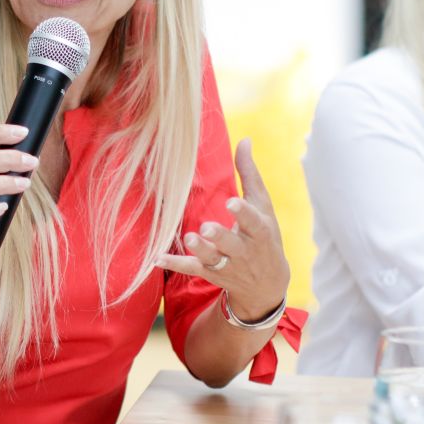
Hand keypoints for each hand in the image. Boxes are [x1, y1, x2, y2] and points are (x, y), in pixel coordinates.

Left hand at [156, 138, 289, 321]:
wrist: (267, 285)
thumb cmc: (264, 236)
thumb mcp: (263, 206)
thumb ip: (250, 174)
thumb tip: (245, 139)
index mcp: (260, 232)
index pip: (253, 222)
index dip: (243, 213)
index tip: (232, 203)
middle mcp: (244, 251)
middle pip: (231, 244)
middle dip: (220, 236)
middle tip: (207, 227)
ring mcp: (227, 265)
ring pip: (211, 259)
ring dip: (199, 250)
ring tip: (189, 238)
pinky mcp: (212, 274)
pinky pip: (192, 270)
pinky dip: (175, 264)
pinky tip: (157, 258)